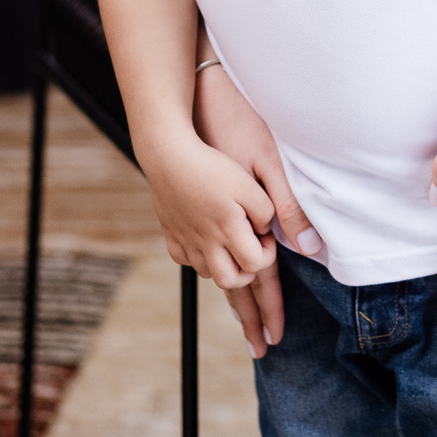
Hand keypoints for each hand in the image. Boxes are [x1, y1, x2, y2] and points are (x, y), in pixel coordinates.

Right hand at [142, 126, 278, 291]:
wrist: (169, 156)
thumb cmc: (210, 167)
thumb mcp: (248, 184)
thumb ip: (264, 211)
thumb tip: (265, 231)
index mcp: (228, 231)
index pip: (254, 265)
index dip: (267, 254)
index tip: (265, 235)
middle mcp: (206, 242)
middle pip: (229, 281)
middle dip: (246, 272)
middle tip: (251, 249)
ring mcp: (186, 241)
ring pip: (207, 273)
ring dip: (224, 265)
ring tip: (230, 242)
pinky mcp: (171, 234)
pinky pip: (185, 260)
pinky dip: (198, 257)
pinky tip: (205, 238)